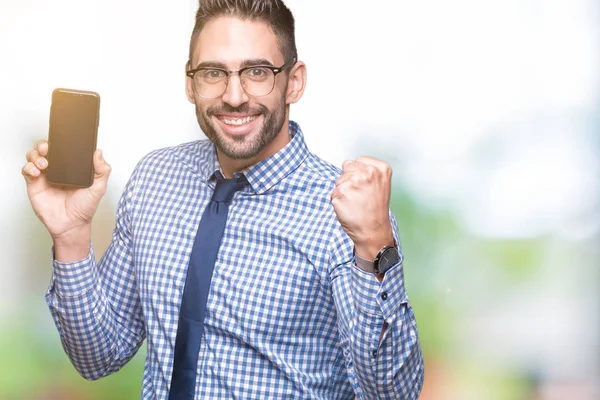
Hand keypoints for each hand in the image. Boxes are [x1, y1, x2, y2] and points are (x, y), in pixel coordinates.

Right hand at [22, 140, 110, 258]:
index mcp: (71, 167)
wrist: (72, 224)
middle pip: (44, 149)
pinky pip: (27, 170)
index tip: (60, 140)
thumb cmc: (85, 207)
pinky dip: (29, 167)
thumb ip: (102, 170)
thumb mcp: (98, 187)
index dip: (59, 142)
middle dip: (43, 145)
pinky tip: (37, 172)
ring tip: (44, 164)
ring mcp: (45, 176)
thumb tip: (99, 153)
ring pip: (33, 157)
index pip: (62, 148)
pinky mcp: (35, 185)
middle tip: (47, 149)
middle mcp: (57, 169)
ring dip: (35, 156)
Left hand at [331, 156, 394, 259]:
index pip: (357, 161)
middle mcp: (367, 173)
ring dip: (343, 191)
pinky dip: (338, 201)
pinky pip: (333, 193)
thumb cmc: (376, 209)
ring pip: (338, 181)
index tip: (366, 186)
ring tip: (355, 203)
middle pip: (346, 168)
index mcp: (380, 169)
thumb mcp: (381, 184)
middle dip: (349, 180)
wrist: (373, 230)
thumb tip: (346, 163)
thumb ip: (367, 169)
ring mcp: (353, 183)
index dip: (358, 174)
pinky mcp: (340, 194)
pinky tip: (348, 208)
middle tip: (361, 196)